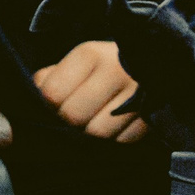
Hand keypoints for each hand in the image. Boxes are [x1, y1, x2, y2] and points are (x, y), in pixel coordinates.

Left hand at [31, 39, 148, 142]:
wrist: (157, 60)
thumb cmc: (106, 65)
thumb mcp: (78, 62)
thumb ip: (53, 77)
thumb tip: (37, 92)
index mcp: (90, 54)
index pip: (52, 93)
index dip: (50, 104)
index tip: (57, 102)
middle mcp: (115, 70)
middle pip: (73, 116)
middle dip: (70, 120)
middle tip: (77, 114)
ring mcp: (137, 93)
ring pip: (98, 132)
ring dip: (93, 131)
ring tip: (97, 118)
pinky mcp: (153, 113)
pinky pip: (123, 140)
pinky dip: (117, 137)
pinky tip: (118, 123)